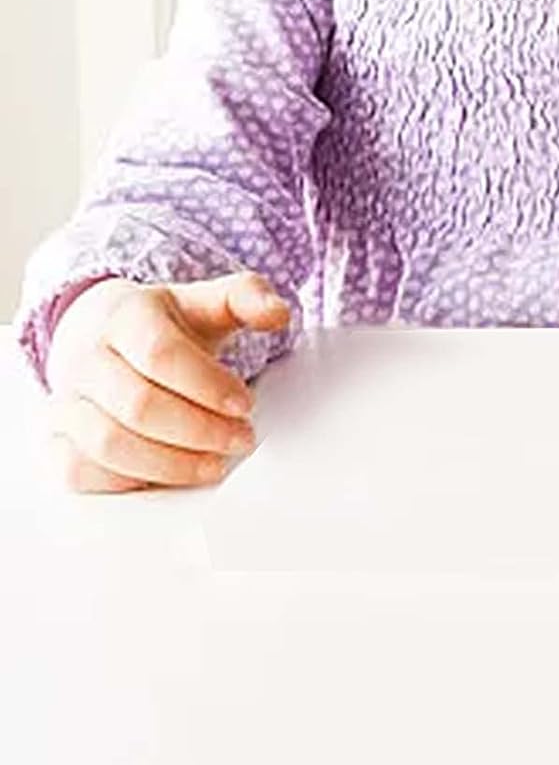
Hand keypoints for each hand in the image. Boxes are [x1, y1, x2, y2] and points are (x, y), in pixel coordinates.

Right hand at [44, 272, 290, 493]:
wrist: (101, 333)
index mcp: (126, 316)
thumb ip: (249, 298)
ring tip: (215, 464)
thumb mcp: (208, 301)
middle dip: (199, 430)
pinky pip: (81, 472)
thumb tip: (279, 314)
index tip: (246, 405)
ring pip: (109, 444)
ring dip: (169, 463)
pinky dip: (128, 481)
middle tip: (240, 439)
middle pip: (138, 405)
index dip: (207, 385)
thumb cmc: (164, 324)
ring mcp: (67, 401)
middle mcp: (87, 358)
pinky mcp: (57, 439)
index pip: (161, 354)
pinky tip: (170, 475)